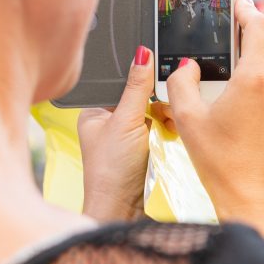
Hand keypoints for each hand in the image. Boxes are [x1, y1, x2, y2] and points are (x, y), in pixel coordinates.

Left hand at [77, 46, 153, 221]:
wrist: (122, 210)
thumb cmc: (112, 171)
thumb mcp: (127, 121)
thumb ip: (137, 87)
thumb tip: (143, 53)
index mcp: (94, 111)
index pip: (123, 82)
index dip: (143, 81)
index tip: (160, 81)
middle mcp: (108, 123)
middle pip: (142, 97)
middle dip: (158, 103)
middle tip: (162, 115)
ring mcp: (126, 138)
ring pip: (154, 113)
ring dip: (166, 118)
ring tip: (166, 129)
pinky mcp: (141, 151)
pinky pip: (160, 130)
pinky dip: (168, 131)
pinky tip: (169, 137)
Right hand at [167, 0, 263, 249]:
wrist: (259, 204)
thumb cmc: (221, 166)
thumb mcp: (189, 122)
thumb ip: (181, 83)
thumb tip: (186, 66)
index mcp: (255, 80)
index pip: (260, 26)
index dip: (249, 10)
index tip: (240, 6)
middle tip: (250, 27)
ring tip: (255, 64)